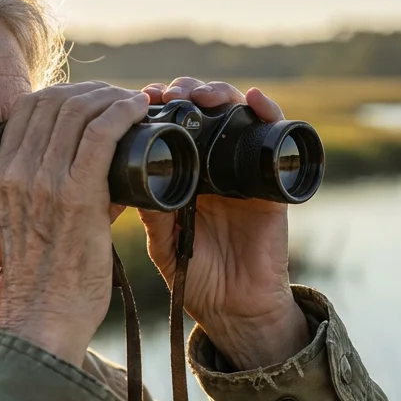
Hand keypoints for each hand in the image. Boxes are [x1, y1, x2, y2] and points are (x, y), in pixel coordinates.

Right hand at [0, 82, 145, 364]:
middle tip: (119, 99)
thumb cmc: (47, 284)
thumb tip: (104, 175)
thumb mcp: (34, 227)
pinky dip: (121, 114)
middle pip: (52, 102)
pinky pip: (99, 136)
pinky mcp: (75, 198)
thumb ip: (55, 196)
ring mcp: (43, 184)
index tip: (92, 101)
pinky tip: (137, 110)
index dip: (64, 94)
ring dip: (110, 98)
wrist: (42, 323)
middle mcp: (16, 174)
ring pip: (77, 111)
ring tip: (134, 103)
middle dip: (91, 91)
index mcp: (1, 177)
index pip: (28, 110)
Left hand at [139, 78, 308, 369]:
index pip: (174, 124)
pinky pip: (276, 140)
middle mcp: (215, 166)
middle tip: (167, 91)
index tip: (138, 97)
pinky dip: (269, 113)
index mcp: (186, 174)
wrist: (233, 309)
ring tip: (202, 94)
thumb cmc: (197, 274)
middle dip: (187, 91)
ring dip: (220, 94)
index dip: (159, 105)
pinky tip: (254, 100)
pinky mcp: (272, 184)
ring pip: (237, 115)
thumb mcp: (163, 237)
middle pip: (205, 111)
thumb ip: (149, 207)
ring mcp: (244, 172)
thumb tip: (124, 171)